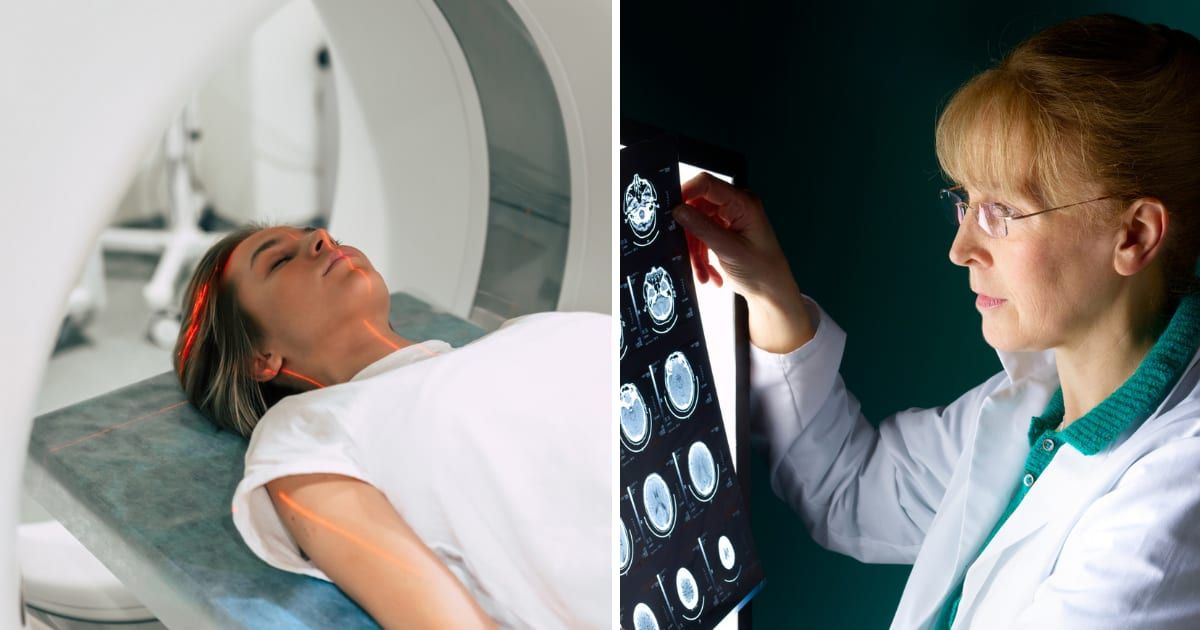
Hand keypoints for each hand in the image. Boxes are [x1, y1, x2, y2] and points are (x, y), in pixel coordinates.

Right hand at [672, 172, 793, 301]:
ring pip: (695, 224)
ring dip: (695, 250)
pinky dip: (700, 255)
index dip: (685, 192)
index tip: (669, 210)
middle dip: (689, 232)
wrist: (770, 290)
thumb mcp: (729, 249)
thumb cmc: (761, 269)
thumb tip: (678, 209)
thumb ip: (702, 227)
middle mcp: (735, 206)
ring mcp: (727, 219)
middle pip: (697, 206)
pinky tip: (708, 273)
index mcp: (743, 203)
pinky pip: (700, 236)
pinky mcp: (722, 231)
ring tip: (703, 273)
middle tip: (685, 252)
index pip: (707, 184)